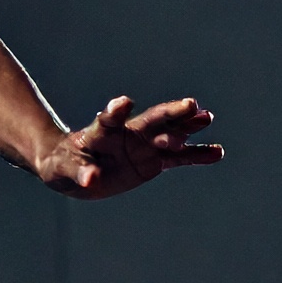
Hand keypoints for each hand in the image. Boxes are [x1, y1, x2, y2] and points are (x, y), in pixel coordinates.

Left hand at [38, 95, 223, 199]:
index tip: (124, 103)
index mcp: (102, 132)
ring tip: (207, 118)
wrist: (75, 171)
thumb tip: (91, 179)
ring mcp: (143, 145)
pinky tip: (217, 152)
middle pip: (151, 120)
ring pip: (170, 133)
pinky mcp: (154, 161)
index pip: (110, 119)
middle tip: (190, 104)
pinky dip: (197, 155)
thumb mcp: (65, 170)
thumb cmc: (64, 165)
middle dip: (170, 113)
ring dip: (188, 126)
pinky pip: (179, 158)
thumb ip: (80, 173)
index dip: (116, 110)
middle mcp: (127, 133)